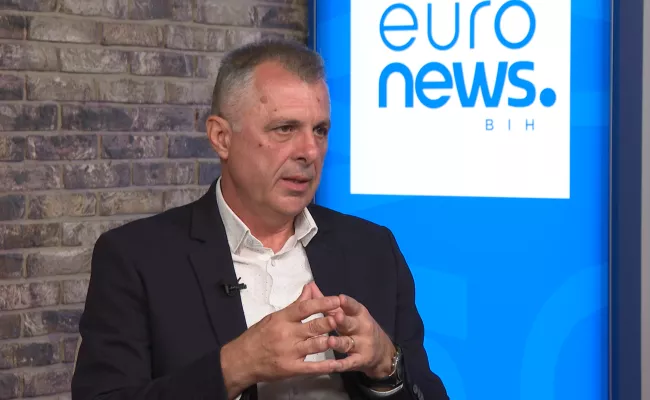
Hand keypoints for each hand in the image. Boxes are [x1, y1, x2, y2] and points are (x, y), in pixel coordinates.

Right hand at [220, 282, 342, 398]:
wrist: (241, 361)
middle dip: (329, 321)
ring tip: (342, 337)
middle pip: (313, 326)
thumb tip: (310, 288)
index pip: (304, 308)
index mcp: (282, 319)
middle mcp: (287, 334)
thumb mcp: (273, 317)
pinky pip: (312, 367)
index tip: (336, 300)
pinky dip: (325, 366)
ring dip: (330, 341)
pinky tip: (337, 363)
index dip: (322, 303)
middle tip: (343, 317)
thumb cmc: (257, 337)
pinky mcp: (292, 368)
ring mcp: (290, 352)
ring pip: (315, 345)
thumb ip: (295, 305)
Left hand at [311, 285, 395, 378]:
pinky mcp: (360, 361)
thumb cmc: (359, 328)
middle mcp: (363, 328)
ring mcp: (362, 345)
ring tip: (330, 341)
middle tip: (335, 317)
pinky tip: (331, 366)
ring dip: (340, 342)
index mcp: (360, 314)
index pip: (354, 307)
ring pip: (348, 343)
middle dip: (344, 321)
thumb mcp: (349, 314)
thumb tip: (310, 286)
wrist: (382, 353)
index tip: (340, 298)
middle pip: (351, 324)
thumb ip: (330, 303)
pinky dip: (340, 365)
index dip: (347, 303)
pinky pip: (349, 363)